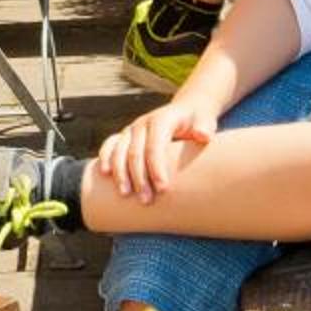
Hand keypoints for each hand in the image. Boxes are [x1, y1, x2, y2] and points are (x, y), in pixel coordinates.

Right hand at [94, 95, 219, 203]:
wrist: (187, 110)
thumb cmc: (198, 121)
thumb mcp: (205, 121)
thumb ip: (204, 127)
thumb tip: (203, 135)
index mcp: (162, 120)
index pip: (155, 146)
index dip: (157, 168)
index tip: (163, 189)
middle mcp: (143, 123)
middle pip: (136, 152)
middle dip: (139, 177)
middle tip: (146, 200)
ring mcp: (132, 129)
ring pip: (120, 150)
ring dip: (121, 173)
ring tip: (125, 194)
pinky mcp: (126, 135)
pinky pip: (110, 144)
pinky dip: (106, 157)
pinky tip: (105, 174)